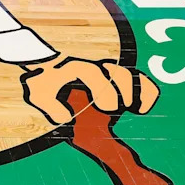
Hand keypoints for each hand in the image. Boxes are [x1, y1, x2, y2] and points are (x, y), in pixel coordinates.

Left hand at [21, 56, 159, 124]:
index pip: (93, 73)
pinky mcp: (116, 78)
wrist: (46, 66)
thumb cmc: (43, 81)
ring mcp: (107, 70)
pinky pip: (137, 79)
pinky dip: (145, 91)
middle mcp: (95, 66)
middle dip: (123, 90)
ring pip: (130, 73)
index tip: (107, 108)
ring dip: (138, 90)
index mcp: (75, 68)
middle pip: (117, 72)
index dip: (103, 89)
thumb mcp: (39, 93)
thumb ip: (50, 105)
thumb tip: (66, 118)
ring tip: (136, 109)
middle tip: (120, 109)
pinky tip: (143, 109)